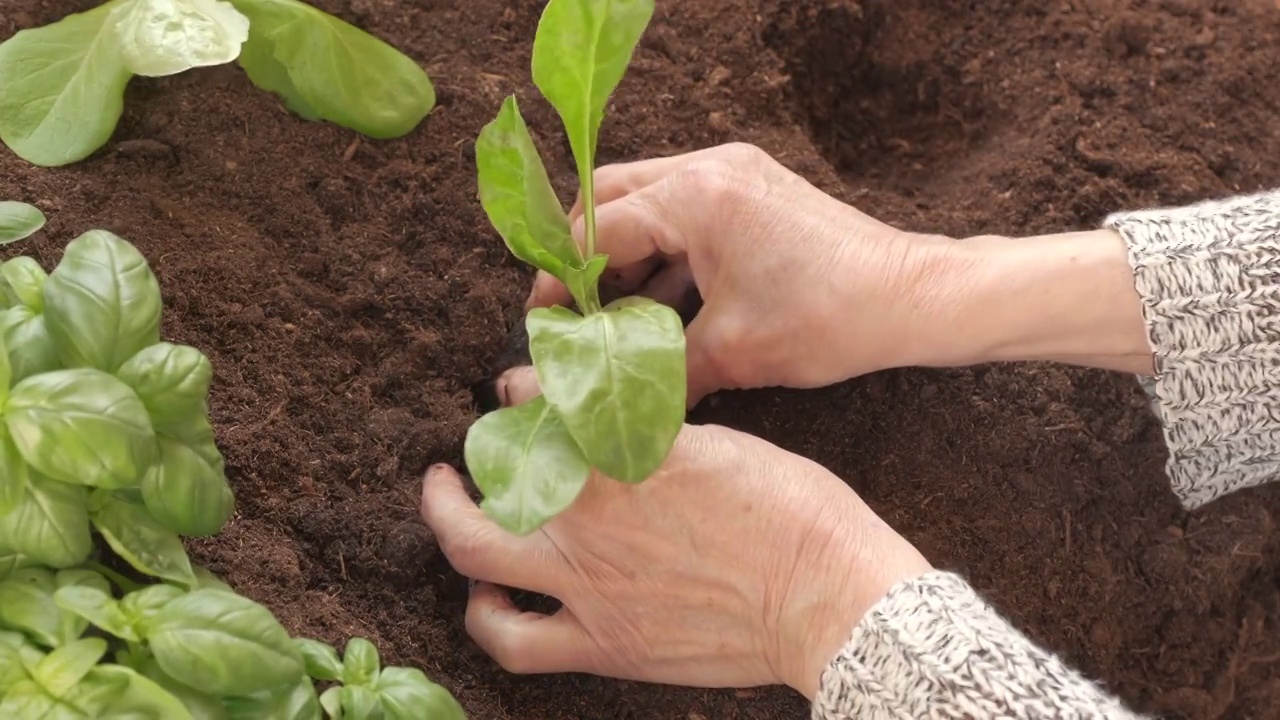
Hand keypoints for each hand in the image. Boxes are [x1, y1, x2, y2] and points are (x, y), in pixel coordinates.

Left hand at [420, 366, 931, 698]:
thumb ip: (653, 437)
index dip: (519, 392)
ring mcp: (587, 584)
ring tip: (456, 522)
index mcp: (621, 454)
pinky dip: (489, 621)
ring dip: (452, 529)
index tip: (520, 391)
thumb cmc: (794, 511)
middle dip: (459, 465)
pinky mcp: (603, 644)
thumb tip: (621, 429)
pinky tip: (488, 606)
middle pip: (488, 477)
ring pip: (476, 555)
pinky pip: (516, 642)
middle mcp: (588, 515)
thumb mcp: (722, 443)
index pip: (540, 406)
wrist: (827, 598)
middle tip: (451, 464)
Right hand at [527, 142, 957, 404]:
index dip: (563, 279)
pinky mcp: (755, 190)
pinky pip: (686, 212)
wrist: (914, 299)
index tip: (546, 322)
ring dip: (626, 255)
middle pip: (611, 198)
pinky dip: (665, 253)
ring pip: (648, 203)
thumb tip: (604, 397)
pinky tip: (659, 305)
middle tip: (572, 310)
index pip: (598, 229)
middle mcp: (711, 168)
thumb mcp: (731, 353)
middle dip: (585, 255)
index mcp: (696, 196)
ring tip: (612, 315)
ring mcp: (736, 173)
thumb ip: (656, 370)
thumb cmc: (830, 319)